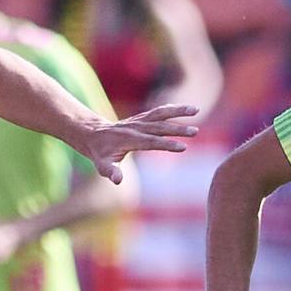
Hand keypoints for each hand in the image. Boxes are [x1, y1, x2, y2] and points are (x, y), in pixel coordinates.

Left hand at [79, 104, 197, 183]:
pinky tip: (188, 109)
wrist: (93, 134)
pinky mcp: (142, 118)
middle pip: (159, 127)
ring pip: (161, 114)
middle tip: (195, 132)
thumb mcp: (102, 165)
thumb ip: (110, 171)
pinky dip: (173, 109)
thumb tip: (118, 181)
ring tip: (196, 110)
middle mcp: (135, 127)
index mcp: (128, 139)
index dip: (166, 144)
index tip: (183, 147)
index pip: (150, 142)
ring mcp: (139, 121)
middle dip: (177, 129)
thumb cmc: (100, 153)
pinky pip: (159, 112)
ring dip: (179, 111)